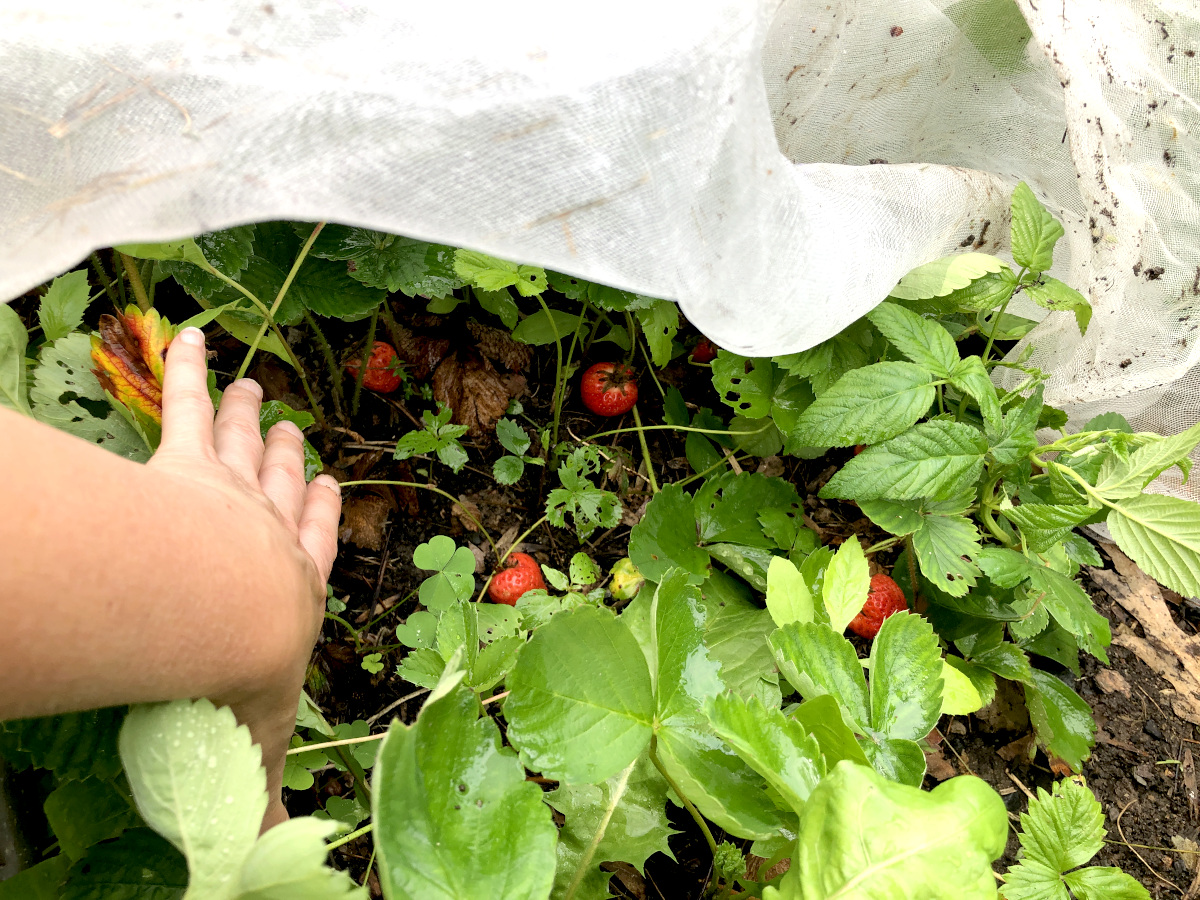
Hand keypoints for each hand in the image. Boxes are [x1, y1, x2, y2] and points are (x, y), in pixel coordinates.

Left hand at [150, 327, 340, 828]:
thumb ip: (265, 796)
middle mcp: (266, 531)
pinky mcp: (185, 466)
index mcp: (292, 587)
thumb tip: (288, 867)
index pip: (312, 545)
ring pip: (236, 444)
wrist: (220, 614)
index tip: (324, 486)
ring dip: (244, 415)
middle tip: (290, 426)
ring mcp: (227, 493)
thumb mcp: (261, 743)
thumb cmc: (249, 674)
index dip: (318, 517)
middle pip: (278, 487)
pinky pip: (181, 409)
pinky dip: (184, 371)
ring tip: (254, 386)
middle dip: (286, 457)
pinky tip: (186, 335)